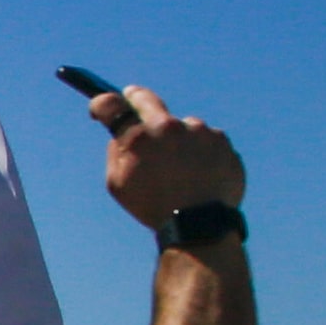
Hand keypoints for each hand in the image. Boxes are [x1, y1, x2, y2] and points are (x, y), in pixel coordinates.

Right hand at [100, 87, 245, 231]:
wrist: (199, 225)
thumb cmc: (153, 206)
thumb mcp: (119, 185)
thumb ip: (116, 152)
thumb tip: (121, 134)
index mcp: (140, 138)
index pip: (112, 106)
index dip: (103, 104)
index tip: (102, 106)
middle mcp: (171, 127)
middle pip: (148, 100)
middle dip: (137, 99)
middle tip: (134, 99)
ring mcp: (201, 132)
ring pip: (183, 127)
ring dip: (178, 139)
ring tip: (180, 170)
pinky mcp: (223, 143)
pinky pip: (207, 142)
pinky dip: (201, 153)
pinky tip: (199, 175)